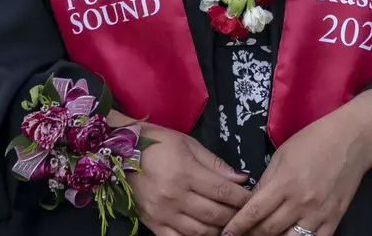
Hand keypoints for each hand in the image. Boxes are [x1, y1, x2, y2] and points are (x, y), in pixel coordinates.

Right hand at [131, 123, 251, 235]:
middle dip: (235, 215)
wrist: (119, 151)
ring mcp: (163, 214)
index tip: (252, 199)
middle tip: (244, 213)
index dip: (242, 198)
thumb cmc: (157, 143)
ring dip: (218, 230)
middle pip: (215, 215)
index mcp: (186, 173)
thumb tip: (241, 178)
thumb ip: (215, 163)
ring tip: (228, 224)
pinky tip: (205, 234)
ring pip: (200, 232)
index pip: (223, 192)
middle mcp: (175, 197)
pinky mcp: (153, 224)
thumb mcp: (188, 144)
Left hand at [223, 113, 367, 235]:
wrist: (352, 140)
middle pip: (268, 230)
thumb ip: (266, 180)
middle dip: (251, 234)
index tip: (226, 233)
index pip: (254, 212)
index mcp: (285, 182)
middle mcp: (301, 202)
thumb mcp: (282, 155)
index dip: (237, 226)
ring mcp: (319, 214)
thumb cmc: (313, 141)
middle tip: (241, 234)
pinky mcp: (334, 219)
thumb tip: (250, 202)